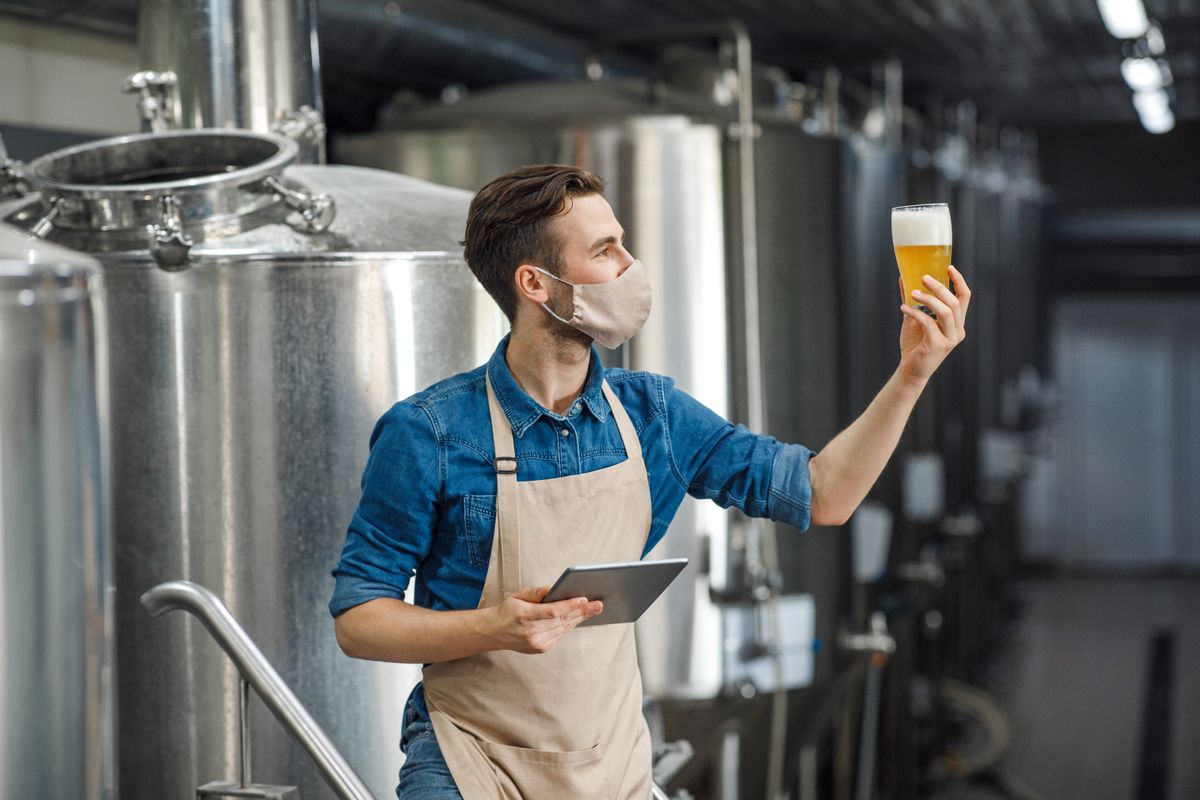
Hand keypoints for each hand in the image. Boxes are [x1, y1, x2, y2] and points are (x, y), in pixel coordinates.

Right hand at [487, 585, 603, 653]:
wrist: (493, 633)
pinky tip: (579, 617)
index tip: (584, 599)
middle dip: (582, 612)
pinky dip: (570, 625)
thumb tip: (550, 589)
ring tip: (594, 610)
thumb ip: (534, 593)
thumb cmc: (506, 611)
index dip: (570, 605)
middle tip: (598, 604)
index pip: (552, 611)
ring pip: (563, 629)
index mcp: (524, 616)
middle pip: (562, 621)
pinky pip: (560, 635)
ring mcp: (537, 643)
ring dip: (580, 619)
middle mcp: (531, 632)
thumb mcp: (516, 596)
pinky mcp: (541, 648)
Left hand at [897, 265, 970, 385]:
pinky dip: (916, 313)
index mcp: (956, 323)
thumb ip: (912, 300)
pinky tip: (903, 308)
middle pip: (955, 302)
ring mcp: (951, 339)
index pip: (964, 298)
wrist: (910, 370)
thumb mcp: (914, 318)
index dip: (959, 281)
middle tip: (923, 277)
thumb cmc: (914, 344)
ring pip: (946, 311)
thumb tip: (903, 278)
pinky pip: (929, 323)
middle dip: (939, 287)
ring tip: (912, 293)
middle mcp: (958, 330)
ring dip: (928, 299)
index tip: (949, 267)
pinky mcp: (939, 345)